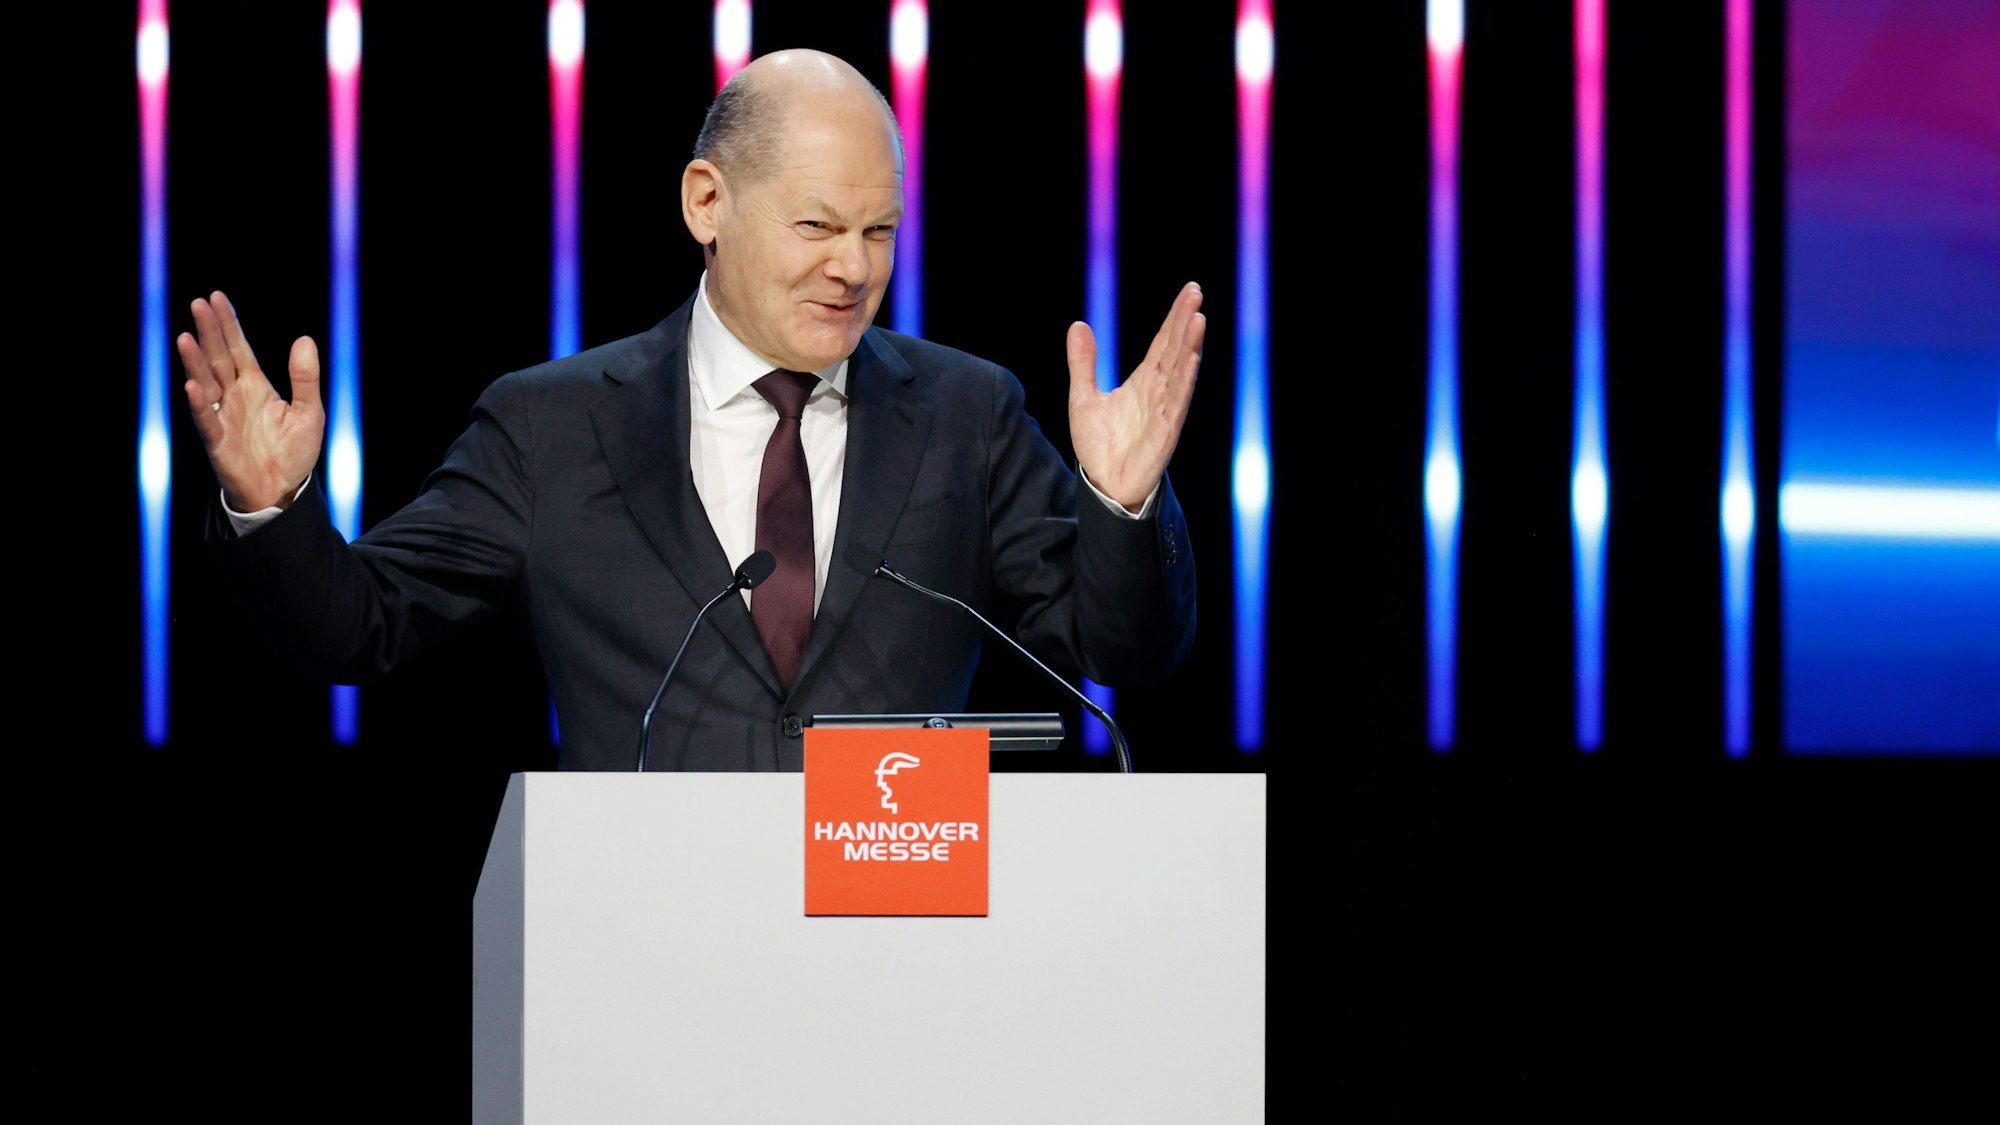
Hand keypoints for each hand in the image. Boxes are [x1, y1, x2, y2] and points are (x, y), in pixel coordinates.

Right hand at [178, 291, 324, 512]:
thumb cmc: (293, 452)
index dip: (228, 324)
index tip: (216, 297)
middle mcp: (234, 396)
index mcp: (255, 386)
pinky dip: (199, 403)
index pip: (238, 348)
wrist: (284, 491)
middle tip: (198, 304)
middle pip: (218, 358)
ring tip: (186, 337)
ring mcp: (223, 417)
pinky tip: (192, 385)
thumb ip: (305, 378)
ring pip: (206, 382)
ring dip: (195, 361)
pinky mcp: (218, 442)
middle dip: (209, 332)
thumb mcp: (309, 412)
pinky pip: (206, 420)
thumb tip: (305, 340)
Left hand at [1066, 281, 1204, 511]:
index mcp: (1145, 381)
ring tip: (1198, 319)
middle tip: (1196, 292)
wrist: (1102, 484)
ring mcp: (1165, 410)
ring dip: (1190, 346)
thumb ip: (1083, 363)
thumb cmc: (1099, 445)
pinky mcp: (1164, 432)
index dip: (1176, 317)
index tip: (1191, 291)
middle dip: (1186, 321)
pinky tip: (1192, 359)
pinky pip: (1177, 404)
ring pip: (1180, 372)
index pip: (1164, 342)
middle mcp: (1159, 391)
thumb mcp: (1083, 397)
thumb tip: (1078, 325)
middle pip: (1175, 349)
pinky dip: (1184, 381)